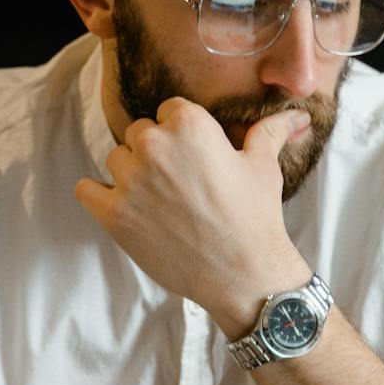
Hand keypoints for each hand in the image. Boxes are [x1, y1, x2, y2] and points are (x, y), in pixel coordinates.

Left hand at [75, 97, 310, 330]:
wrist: (243, 274)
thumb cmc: (255, 217)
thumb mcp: (263, 166)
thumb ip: (270, 131)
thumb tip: (297, 116)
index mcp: (189, 124)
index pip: (168, 111)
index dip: (181, 133)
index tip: (193, 157)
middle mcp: (154, 145)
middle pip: (139, 133)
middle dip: (155, 153)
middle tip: (178, 183)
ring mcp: (130, 180)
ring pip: (116, 159)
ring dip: (131, 174)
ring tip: (158, 200)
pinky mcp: (114, 213)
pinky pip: (86, 189)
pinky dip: (99, 195)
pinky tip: (123, 206)